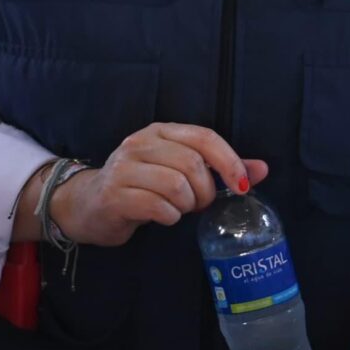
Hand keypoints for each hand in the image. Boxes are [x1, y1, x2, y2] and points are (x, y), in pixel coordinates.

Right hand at [41, 123, 266, 248]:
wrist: (88, 206)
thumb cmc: (139, 187)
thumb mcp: (178, 171)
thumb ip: (219, 169)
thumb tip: (261, 169)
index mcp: (160, 132)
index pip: (204, 137)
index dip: (229, 161)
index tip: (242, 186)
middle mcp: (140, 143)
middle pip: (192, 164)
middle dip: (205, 191)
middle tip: (197, 204)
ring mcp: (124, 168)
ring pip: (176, 185)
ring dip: (186, 205)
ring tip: (178, 210)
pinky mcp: (114, 194)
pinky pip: (156, 206)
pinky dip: (168, 217)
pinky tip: (162, 218)